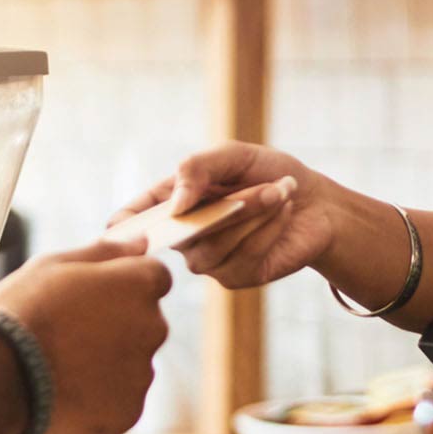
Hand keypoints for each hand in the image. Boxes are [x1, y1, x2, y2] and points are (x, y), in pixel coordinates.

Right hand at [0, 236, 171, 433]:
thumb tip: (140, 243)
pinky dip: (99, 397)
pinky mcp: (128, 412)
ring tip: (61, 365)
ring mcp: (141, 373)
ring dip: (108, 362)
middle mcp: (151, 328)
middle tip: (69, 332)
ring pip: (132, 363)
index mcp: (137, 285)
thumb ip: (105, 252)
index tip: (93, 296)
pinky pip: (120, 399)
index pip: (155, 277)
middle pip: (145, 321)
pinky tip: (65, 392)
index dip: (123, 284)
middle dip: (118, 324)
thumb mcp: (54, 265)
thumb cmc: (20, 314)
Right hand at [111, 142, 335, 289]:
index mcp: (173, 203)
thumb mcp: (233, 156)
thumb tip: (174, 204)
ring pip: (214, 246)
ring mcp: (209, 261)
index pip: (134, 220)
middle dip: (225, 205)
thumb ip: (197, 168)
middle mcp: (185, 237)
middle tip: (263, 184)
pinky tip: (283, 213)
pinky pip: (243, 257)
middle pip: (181, 232)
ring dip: (252, 214)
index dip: (122, 227)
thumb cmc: (269, 172)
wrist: (316, 202)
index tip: (117, 230)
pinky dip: (267, 230)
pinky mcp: (237, 277)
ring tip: (281, 191)